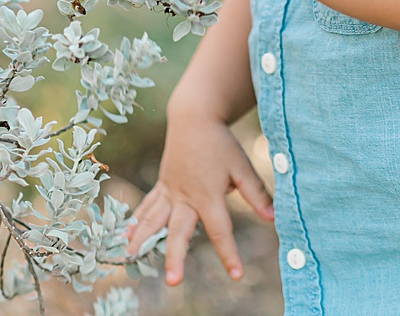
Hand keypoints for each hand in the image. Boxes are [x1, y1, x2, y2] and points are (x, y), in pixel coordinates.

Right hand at [126, 108, 272, 283]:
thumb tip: (274, 217)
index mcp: (208, 195)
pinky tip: (125, 237)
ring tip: (130, 258)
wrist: (194, 118)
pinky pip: (146, 207)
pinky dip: (136, 222)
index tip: (236, 275)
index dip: (229, 254)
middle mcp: (185, 198)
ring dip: (142, 240)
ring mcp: (169, 192)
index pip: (220, 230)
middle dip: (175, 257)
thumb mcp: (242, 167)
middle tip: (172, 281)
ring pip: (153, 221)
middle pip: (178, 232)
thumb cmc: (221, 144)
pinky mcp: (161, 186)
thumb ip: (256, 194)